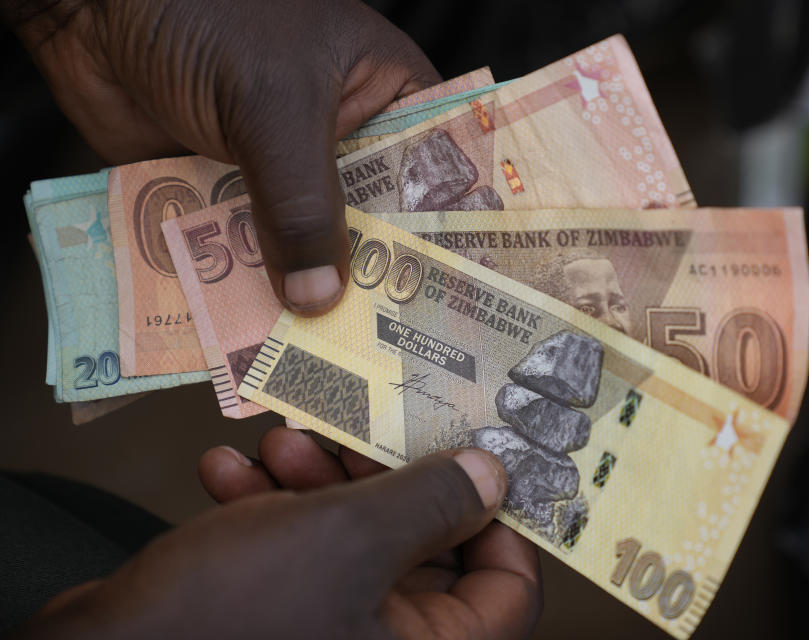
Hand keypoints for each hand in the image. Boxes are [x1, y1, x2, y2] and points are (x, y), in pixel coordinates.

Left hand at [3, 0, 440, 313]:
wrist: (92, 7)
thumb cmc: (203, 15)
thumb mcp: (272, 106)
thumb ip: (302, 204)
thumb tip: (320, 298)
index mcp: (383, 96)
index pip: (435, 174)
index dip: (445, 236)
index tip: (454, 302)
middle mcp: (341, 141)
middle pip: (372, 226)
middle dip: (373, 281)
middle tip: (390, 350)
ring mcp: (283, 173)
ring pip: (308, 249)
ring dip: (307, 295)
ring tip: (327, 361)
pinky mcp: (227, 197)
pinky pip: (248, 255)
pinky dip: (247, 290)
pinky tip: (260, 338)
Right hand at [15, 428, 541, 639]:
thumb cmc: (231, 610)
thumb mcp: (347, 536)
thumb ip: (432, 501)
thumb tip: (494, 477)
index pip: (509, 588)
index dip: (498, 514)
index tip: (470, 451)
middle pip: (424, 548)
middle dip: (382, 477)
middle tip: (354, 427)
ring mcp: (330, 635)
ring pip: (353, 543)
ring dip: (317, 484)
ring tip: (278, 442)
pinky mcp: (277, 623)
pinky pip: (299, 560)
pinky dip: (270, 515)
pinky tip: (227, 475)